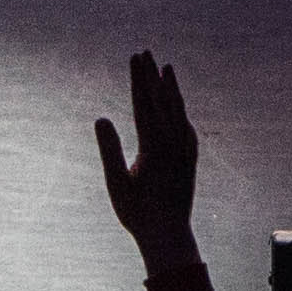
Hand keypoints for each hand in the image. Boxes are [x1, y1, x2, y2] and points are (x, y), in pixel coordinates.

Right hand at [93, 49, 202, 266]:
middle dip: (152, 76)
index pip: (144, 104)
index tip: (134, 58)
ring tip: (166, 68)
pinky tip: (180, 108)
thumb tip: (101, 117)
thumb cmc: (137, 214)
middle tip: (145, 52)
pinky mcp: (190, 162)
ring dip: (171, 89)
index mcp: (154, 148)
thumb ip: (109, 150)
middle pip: (162, 102)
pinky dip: (182, 112)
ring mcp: (184, 153)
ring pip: (178, 113)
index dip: (138, 79)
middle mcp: (173, 145)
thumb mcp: (116, 184)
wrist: (169, 238)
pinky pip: (187, 129)